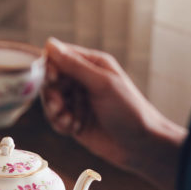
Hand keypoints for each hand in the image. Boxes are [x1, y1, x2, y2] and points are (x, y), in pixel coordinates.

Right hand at [41, 38, 186, 189]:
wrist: (141, 145)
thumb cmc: (128, 110)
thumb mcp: (102, 84)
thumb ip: (75, 65)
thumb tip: (49, 44)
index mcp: (91, 64)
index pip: (59, 56)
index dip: (49, 66)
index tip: (52, 79)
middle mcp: (82, 80)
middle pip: (50, 80)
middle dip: (51, 94)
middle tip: (58, 106)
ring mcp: (77, 101)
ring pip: (50, 100)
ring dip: (55, 111)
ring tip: (68, 121)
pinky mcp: (74, 120)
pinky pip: (55, 118)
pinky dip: (60, 123)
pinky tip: (73, 129)